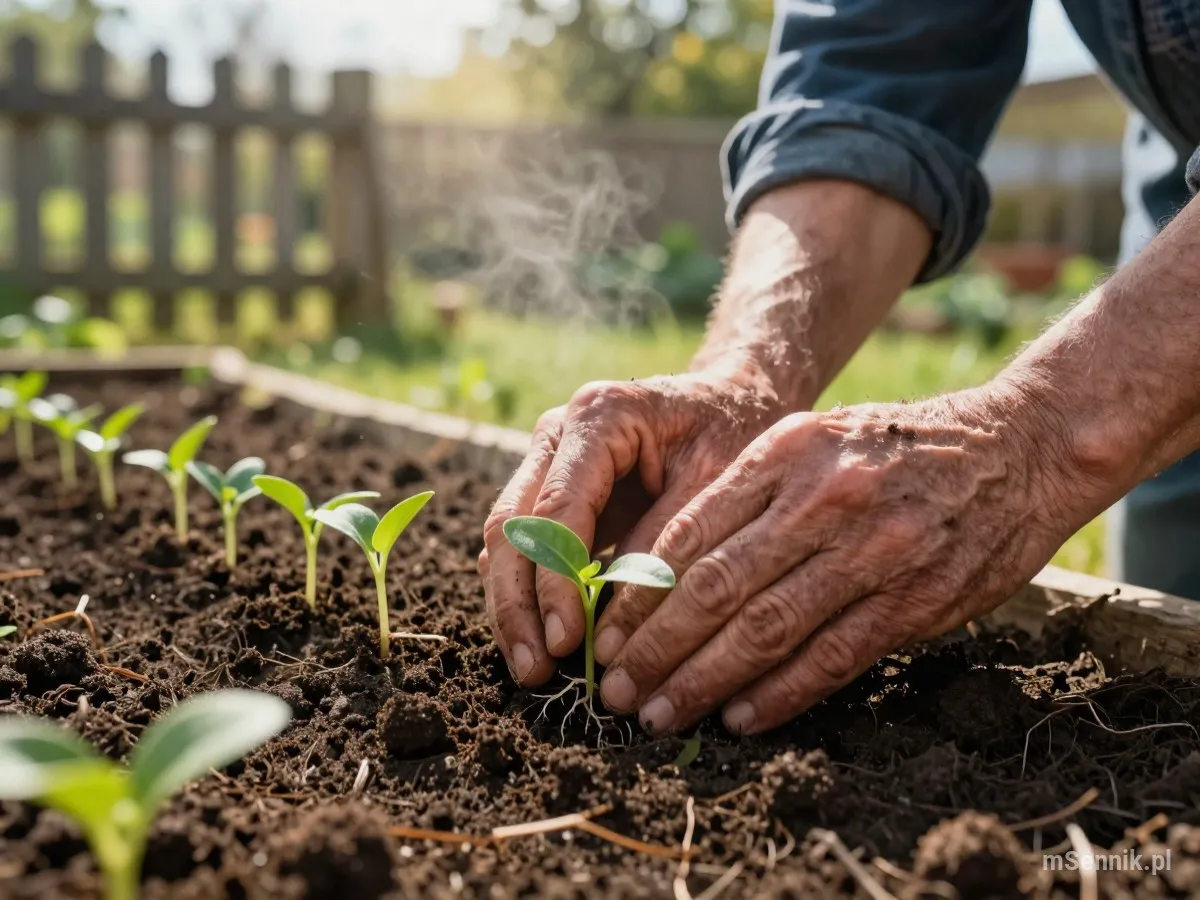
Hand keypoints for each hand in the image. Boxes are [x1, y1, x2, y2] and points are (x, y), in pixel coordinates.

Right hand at [480, 371, 788, 685]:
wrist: (735, 402)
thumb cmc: (735, 436)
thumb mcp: (718, 486)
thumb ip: (666, 546)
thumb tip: (614, 626)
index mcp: (599, 416)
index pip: (557, 508)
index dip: (555, 580)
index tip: (565, 641)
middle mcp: (558, 433)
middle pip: (510, 524)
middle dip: (517, 603)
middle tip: (534, 669)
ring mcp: (546, 460)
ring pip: (505, 540)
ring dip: (513, 606)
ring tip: (531, 669)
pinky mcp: (550, 491)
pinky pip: (524, 547)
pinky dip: (527, 595)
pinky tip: (538, 642)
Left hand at [597, 386, 1081, 734]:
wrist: (1018, 448)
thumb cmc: (897, 448)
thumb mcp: (815, 439)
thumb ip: (748, 494)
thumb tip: (663, 567)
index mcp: (785, 452)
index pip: (690, 533)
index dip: (638, 595)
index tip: (604, 635)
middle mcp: (823, 498)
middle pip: (716, 587)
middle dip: (656, 649)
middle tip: (616, 690)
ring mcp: (872, 550)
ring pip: (766, 629)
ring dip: (703, 681)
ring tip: (659, 714)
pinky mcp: (916, 599)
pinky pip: (832, 657)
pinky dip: (780, 694)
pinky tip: (738, 718)